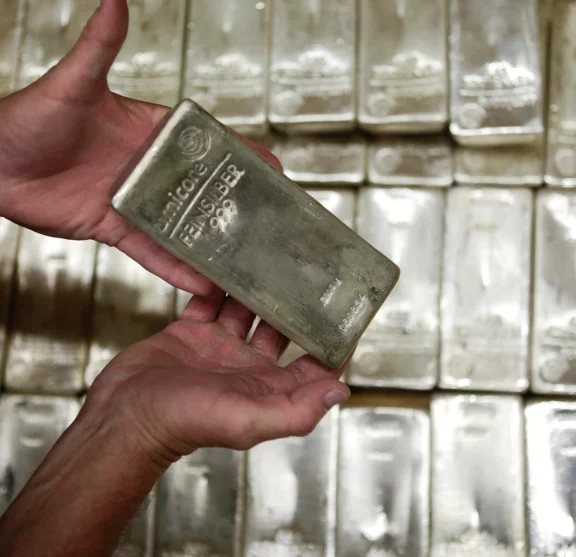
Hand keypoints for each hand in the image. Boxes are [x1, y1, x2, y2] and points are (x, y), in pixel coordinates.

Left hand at [0, 0, 277, 294]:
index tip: (273, 166)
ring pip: (184, 224)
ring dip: (211, 240)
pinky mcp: (115, 227)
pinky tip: (201, 278)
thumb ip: (101, 42)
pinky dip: (175, 266)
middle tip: (272, 218)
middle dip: (236, 202)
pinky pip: (152, 250)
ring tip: (245, 257)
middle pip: (204, 187)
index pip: (207, 142)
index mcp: (151, 130)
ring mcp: (135, 200)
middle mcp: (149, 167)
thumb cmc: (26, 117)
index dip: (241, 153)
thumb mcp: (73, 82)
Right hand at [0, 292, 349, 555]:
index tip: (350, 310)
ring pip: (248, 309)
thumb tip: (340, 390)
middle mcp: (249, 367)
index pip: (315, 363)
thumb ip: (296, 409)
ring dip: (259, 287)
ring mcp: (219, 348)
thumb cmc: (183, 423)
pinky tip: (227, 261)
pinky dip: (218, 284)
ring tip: (272, 255)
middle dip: (298, 302)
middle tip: (310, 268)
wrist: (122, 417)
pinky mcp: (190, 333)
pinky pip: (211, 302)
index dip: (334, 341)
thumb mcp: (246, 420)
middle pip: (284, 329)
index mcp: (270, 387)